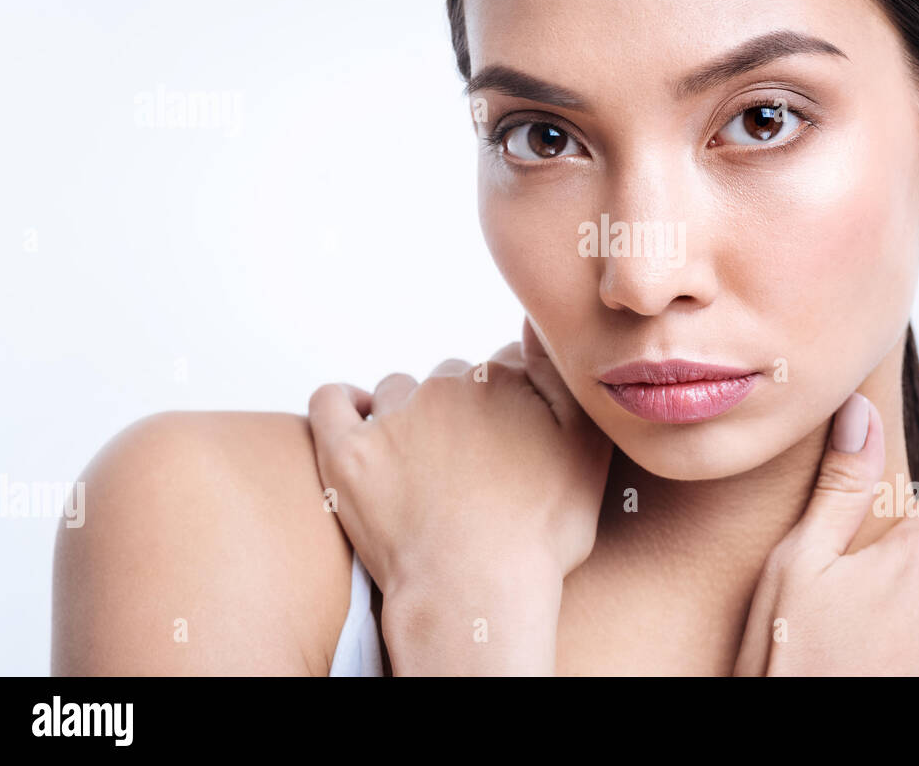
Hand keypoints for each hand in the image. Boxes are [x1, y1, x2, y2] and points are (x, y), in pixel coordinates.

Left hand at [307, 317, 612, 673]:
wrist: (475, 594)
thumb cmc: (539, 536)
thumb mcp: (587, 449)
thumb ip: (562, 378)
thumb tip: (536, 324)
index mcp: (505, 380)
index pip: (507, 366)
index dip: (515, 403)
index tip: (516, 441)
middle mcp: (447, 386)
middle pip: (454, 377)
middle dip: (463, 410)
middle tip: (471, 465)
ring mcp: (393, 418)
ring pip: (399, 390)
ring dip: (409, 414)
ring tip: (422, 465)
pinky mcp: (347, 453)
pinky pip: (331, 402)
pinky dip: (343, 405)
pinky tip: (359, 423)